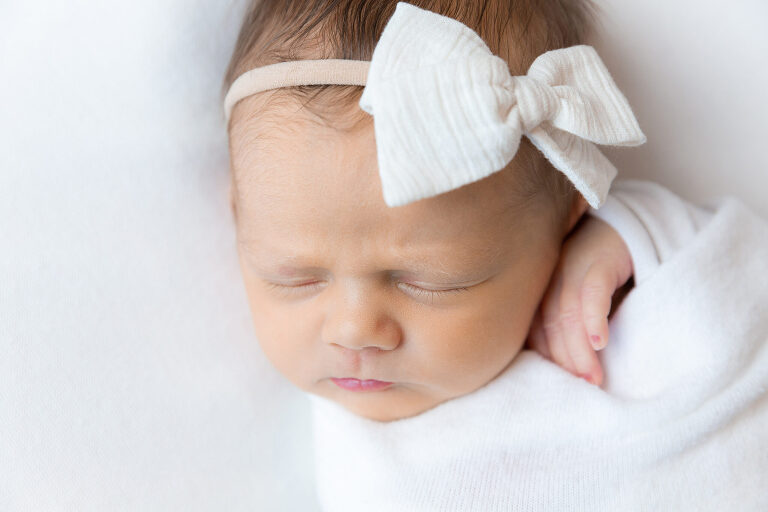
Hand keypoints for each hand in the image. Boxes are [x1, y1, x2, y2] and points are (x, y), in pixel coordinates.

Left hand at [525, 216, 632, 385]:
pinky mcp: (601, 258)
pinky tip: (599, 342)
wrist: (630, 225)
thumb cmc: (603, 270)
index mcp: (540, 288)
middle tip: (583, 389)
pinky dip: (594, 317)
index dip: (549, 359)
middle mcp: (550, 276)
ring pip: (569, 314)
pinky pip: (593, 291)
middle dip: (565, 361)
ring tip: (593, 378)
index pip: (536, 330)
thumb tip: (565, 367)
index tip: (562, 386)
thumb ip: (567, 323)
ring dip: (580, 350)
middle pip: (551, 325)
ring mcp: (574, 264)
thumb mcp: (580, 297)